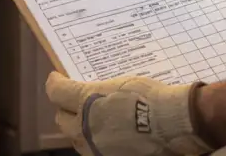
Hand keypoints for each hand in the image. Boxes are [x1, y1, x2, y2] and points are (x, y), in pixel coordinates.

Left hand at [45, 72, 211, 155]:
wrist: (170, 122)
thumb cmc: (148, 98)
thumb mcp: (120, 84)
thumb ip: (96, 90)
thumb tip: (86, 91)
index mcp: (85, 103)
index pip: (58, 92)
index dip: (55, 83)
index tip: (56, 78)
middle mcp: (82, 129)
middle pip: (61, 119)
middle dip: (65, 108)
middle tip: (74, 100)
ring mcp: (94, 148)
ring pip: (77, 138)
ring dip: (81, 127)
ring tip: (95, 118)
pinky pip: (95, 149)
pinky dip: (98, 140)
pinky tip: (111, 133)